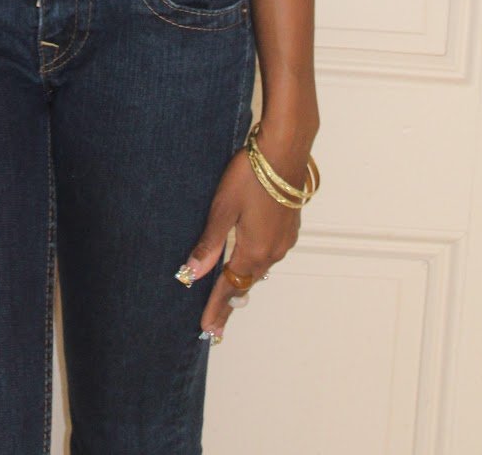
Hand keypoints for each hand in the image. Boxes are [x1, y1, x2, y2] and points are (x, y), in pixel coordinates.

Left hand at [177, 148, 301, 341]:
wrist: (284, 152)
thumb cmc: (251, 175)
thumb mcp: (222, 208)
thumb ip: (210, 243)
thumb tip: (193, 273)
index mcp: (254, 251)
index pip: (230, 288)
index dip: (217, 309)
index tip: (208, 329)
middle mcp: (273, 252)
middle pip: (246, 283)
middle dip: (229, 302)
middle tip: (216, 321)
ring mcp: (284, 240)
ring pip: (259, 269)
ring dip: (243, 282)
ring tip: (228, 296)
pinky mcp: (288, 227)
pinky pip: (269, 254)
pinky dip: (255, 263)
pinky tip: (248, 260)